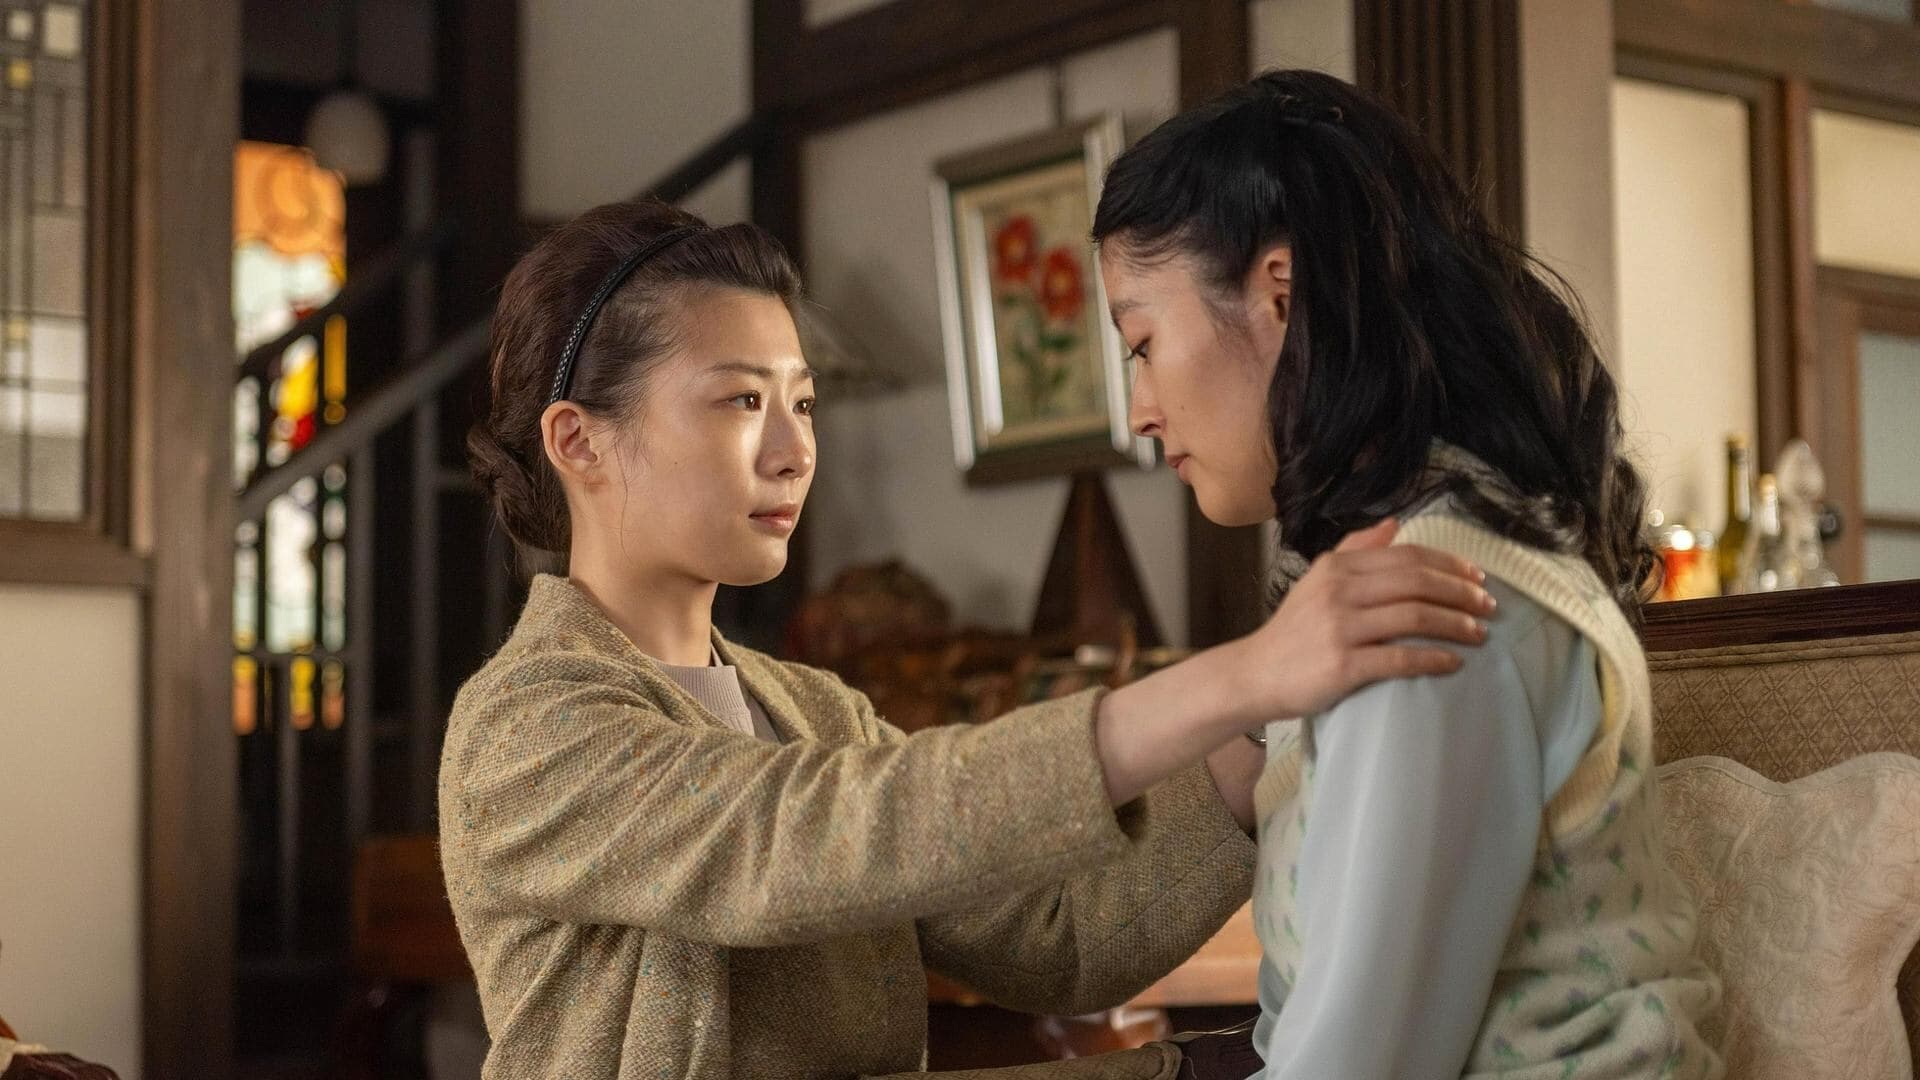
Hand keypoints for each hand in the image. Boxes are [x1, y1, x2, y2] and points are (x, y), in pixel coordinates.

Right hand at [1225, 518, 1493, 724]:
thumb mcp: (1317, 580)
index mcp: (1337, 567)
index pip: (1406, 556)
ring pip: (1414, 616)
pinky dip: (1433, 658)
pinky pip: (1400, 658)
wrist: (1256, 674)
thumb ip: (1355, 549)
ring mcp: (1340, 628)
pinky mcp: (1343, 665)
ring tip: (1479, 634)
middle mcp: (1339, 592)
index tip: (1478, 578)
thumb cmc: (1294, 630)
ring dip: (1456, 624)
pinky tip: (1453, 663)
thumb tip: (1394, 523)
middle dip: (1461, 593)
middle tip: (1489, 607)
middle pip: (1416, 583)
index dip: (1449, 565)